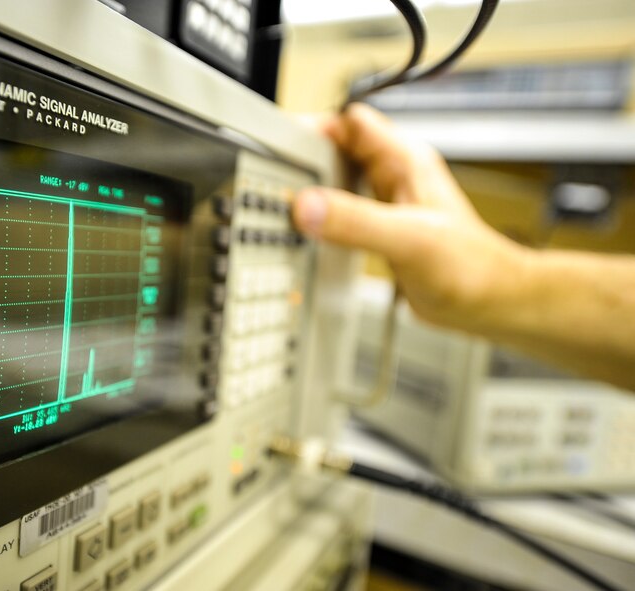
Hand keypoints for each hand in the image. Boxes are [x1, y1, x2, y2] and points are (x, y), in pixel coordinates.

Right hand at [292, 103, 531, 333]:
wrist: (489, 304)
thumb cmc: (471, 267)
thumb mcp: (408, 239)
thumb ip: (355, 221)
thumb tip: (307, 207)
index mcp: (404, 161)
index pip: (349, 121)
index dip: (313, 126)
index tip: (279, 144)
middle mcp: (393, 176)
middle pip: (336, 148)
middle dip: (304, 158)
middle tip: (272, 178)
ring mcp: (386, 202)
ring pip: (337, 180)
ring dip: (312, 189)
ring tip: (283, 202)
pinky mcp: (381, 229)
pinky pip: (342, 211)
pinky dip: (322, 218)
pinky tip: (308, 233)